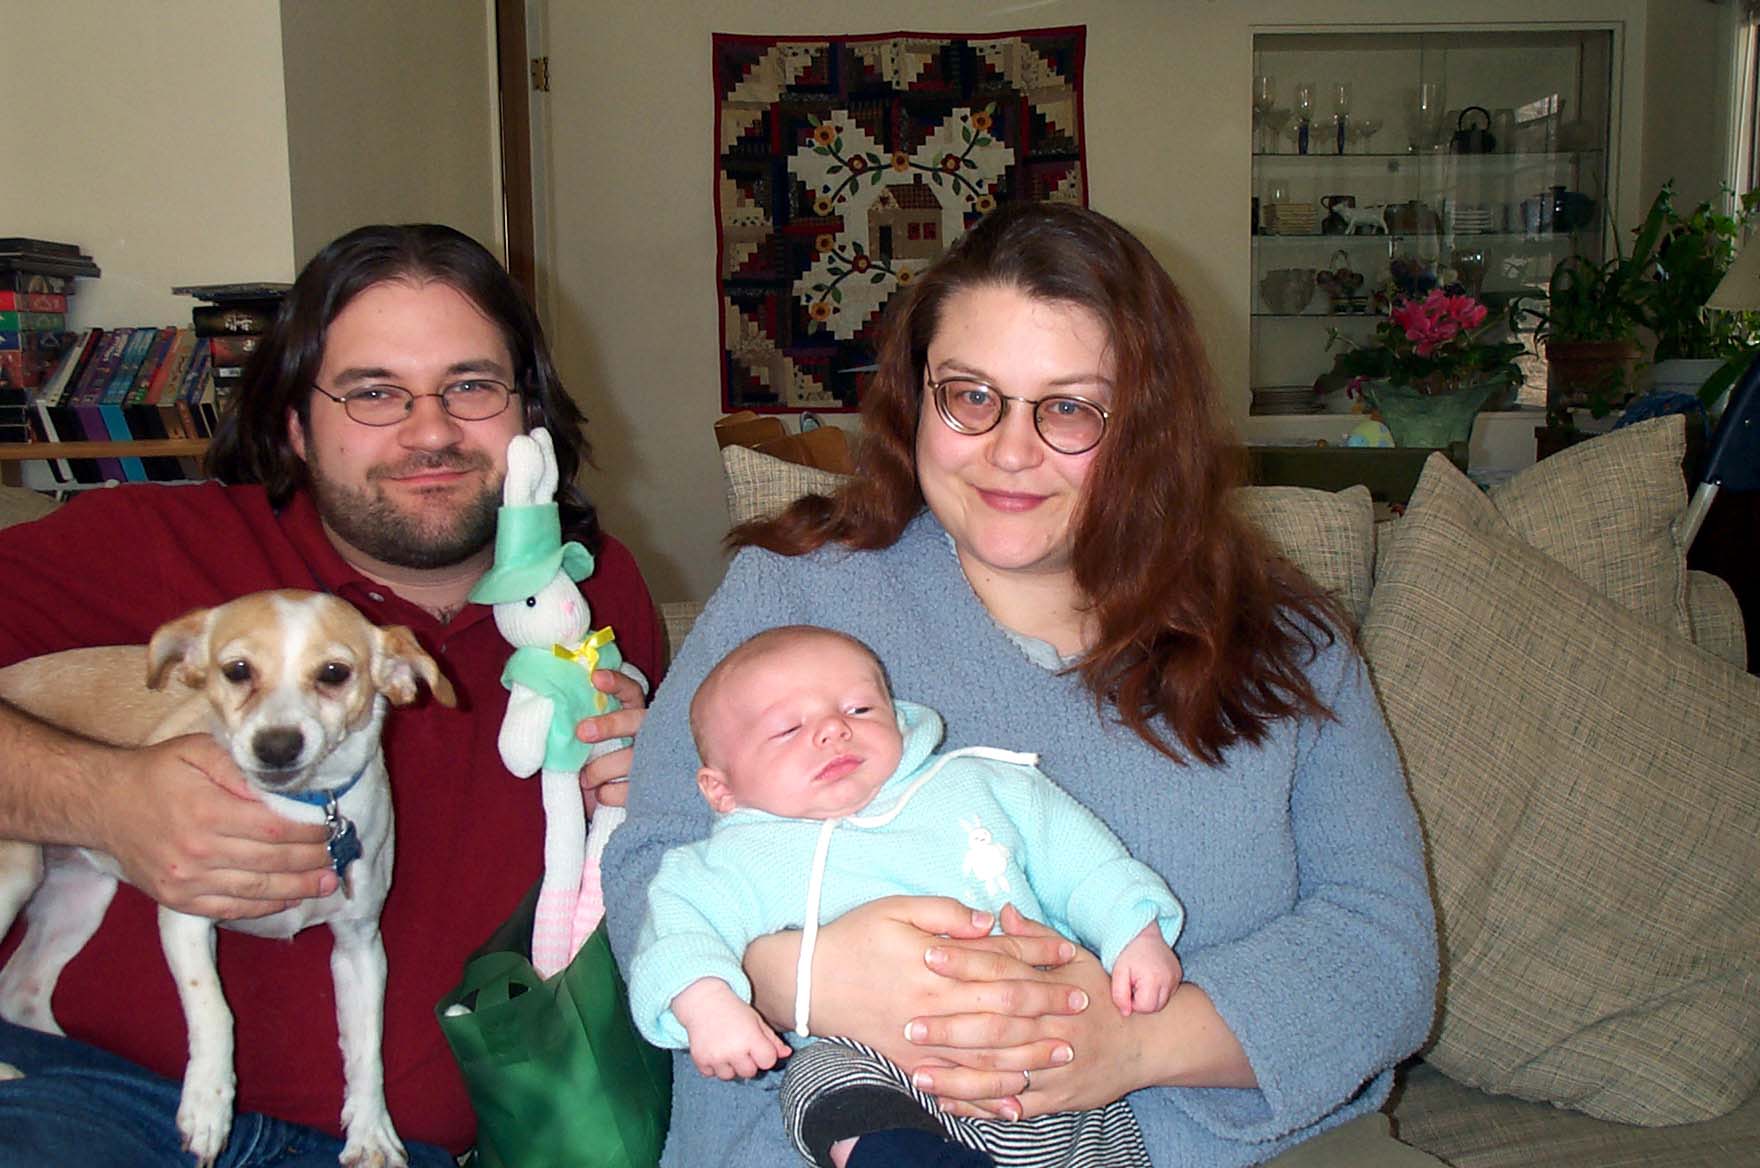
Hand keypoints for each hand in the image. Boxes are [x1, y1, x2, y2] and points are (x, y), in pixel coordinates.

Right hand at [98, 734, 335, 918]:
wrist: (104, 805)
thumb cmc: (157, 772)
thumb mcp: (199, 751)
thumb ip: (240, 767)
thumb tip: (280, 786)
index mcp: (207, 811)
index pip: (275, 828)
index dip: (310, 832)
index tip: (332, 827)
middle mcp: (197, 851)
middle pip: (272, 862)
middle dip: (313, 859)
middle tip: (340, 855)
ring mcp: (186, 881)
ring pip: (257, 891)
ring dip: (298, 888)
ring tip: (327, 882)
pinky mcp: (177, 900)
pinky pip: (230, 909)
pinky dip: (264, 907)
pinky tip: (288, 898)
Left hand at [575, 668, 646, 811]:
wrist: (618, 793)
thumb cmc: (603, 759)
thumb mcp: (598, 739)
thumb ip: (588, 727)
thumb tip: (557, 717)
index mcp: (635, 715)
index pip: (631, 691)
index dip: (616, 683)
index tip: (595, 677)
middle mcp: (651, 733)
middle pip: (635, 721)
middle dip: (609, 725)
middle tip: (582, 732)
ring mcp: (655, 761)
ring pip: (630, 759)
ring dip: (600, 768)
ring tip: (585, 778)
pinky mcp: (653, 788)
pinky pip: (629, 790)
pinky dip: (609, 793)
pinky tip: (601, 793)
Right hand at [672, 978, 791, 1079]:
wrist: (703, 1002)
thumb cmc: (733, 1010)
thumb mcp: (756, 1021)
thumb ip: (773, 1040)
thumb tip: (787, 1054)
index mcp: (751, 1038)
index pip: (768, 1062)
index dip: (765, 1055)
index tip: (758, 1046)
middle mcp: (733, 1050)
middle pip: (750, 1073)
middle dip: (748, 1062)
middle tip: (740, 1046)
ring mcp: (716, 1057)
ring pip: (730, 1076)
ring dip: (730, 1066)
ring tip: (726, 1048)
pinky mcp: (701, 1061)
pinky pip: (712, 1074)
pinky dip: (713, 1066)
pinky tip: (714, 1049)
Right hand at [746, 898, 1085, 1118]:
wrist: (808, 984)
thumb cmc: (855, 937)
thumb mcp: (897, 908)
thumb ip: (946, 914)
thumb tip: (989, 921)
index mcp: (936, 966)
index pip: (1000, 962)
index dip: (1038, 957)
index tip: (1069, 955)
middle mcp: (935, 1009)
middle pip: (1003, 1012)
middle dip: (1047, 1009)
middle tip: (1082, 1006)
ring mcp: (923, 1044)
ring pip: (987, 1056)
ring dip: (1029, 1055)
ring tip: (1064, 1052)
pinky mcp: (910, 1065)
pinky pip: (957, 1089)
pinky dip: (988, 1098)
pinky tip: (1016, 1103)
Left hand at [924, 911, 1252, 1118]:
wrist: (1147, 1042)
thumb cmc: (1104, 995)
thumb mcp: (1078, 958)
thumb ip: (1035, 938)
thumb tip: (1001, 911)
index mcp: (1054, 989)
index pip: (1003, 972)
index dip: (966, 962)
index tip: (928, 954)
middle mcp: (1053, 1028)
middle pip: (996, 1027)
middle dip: (951, 1027)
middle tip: (909, 1025)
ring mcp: (1055, 1067)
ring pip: (1000, 1073)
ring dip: (957, 1076)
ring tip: (916, 1072)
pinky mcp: (1057, 1098)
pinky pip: (1012, 1105)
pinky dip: (980, 1106)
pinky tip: (947, 1102)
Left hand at [1110, 924, 1181, 1015]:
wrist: (1141, 933)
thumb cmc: (1127, 952)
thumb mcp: (1118, 972)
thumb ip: (1119, 994)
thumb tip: (1126, 1013)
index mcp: (1154, 979)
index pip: (1145, 1008)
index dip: (1133, 1003)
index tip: (1127, 989)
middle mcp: (1169, 979)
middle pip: (1156, 1007)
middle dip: (1143, 1001)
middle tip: (1133, 984)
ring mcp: (1176, 977)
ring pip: (1163, 1001)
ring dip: (1151, 996)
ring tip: (1141, 980)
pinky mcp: (1178, 974)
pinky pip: (1169, 992)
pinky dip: (1159, 989)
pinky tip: (1150, 977)